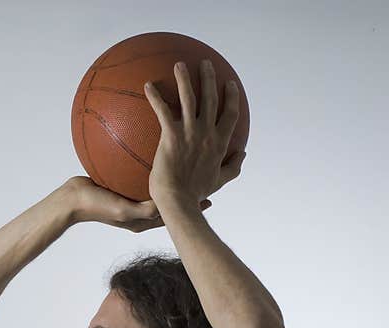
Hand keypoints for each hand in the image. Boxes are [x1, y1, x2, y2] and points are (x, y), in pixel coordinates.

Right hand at [62, 175, 211, 231]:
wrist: (70, 202)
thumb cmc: (95, 207)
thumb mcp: (123, 210)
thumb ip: (144, 209)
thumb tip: (166, 206)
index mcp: (142, 220)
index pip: (172, 215)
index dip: (190, 206)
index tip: (211, 197)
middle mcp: (139, 211)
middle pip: (167, 201)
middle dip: (185, 193)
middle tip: (204, 179)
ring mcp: (130, 200)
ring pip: (156, 189)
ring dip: (169, 181)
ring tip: (185, 166)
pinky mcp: (121, 188)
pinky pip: (140, 177)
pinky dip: (149, 168)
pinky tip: (153, 152)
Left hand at [143, 58, 245, 206]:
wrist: (178, 200)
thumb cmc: (196, 194)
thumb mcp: (220, 180)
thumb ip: (233, 166)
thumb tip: (244, 154)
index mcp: (220, 142)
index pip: (230, 113)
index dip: (231, 97)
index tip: (230, 84)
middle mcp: (207, 132)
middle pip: (211, 98)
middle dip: (209, 78)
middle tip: (205, 64)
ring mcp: (190, 132)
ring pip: (190, 97)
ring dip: (185, 78)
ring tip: (179, 65)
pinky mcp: (171, 135)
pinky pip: (163, 110)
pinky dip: (155, 96)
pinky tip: (147, 85)